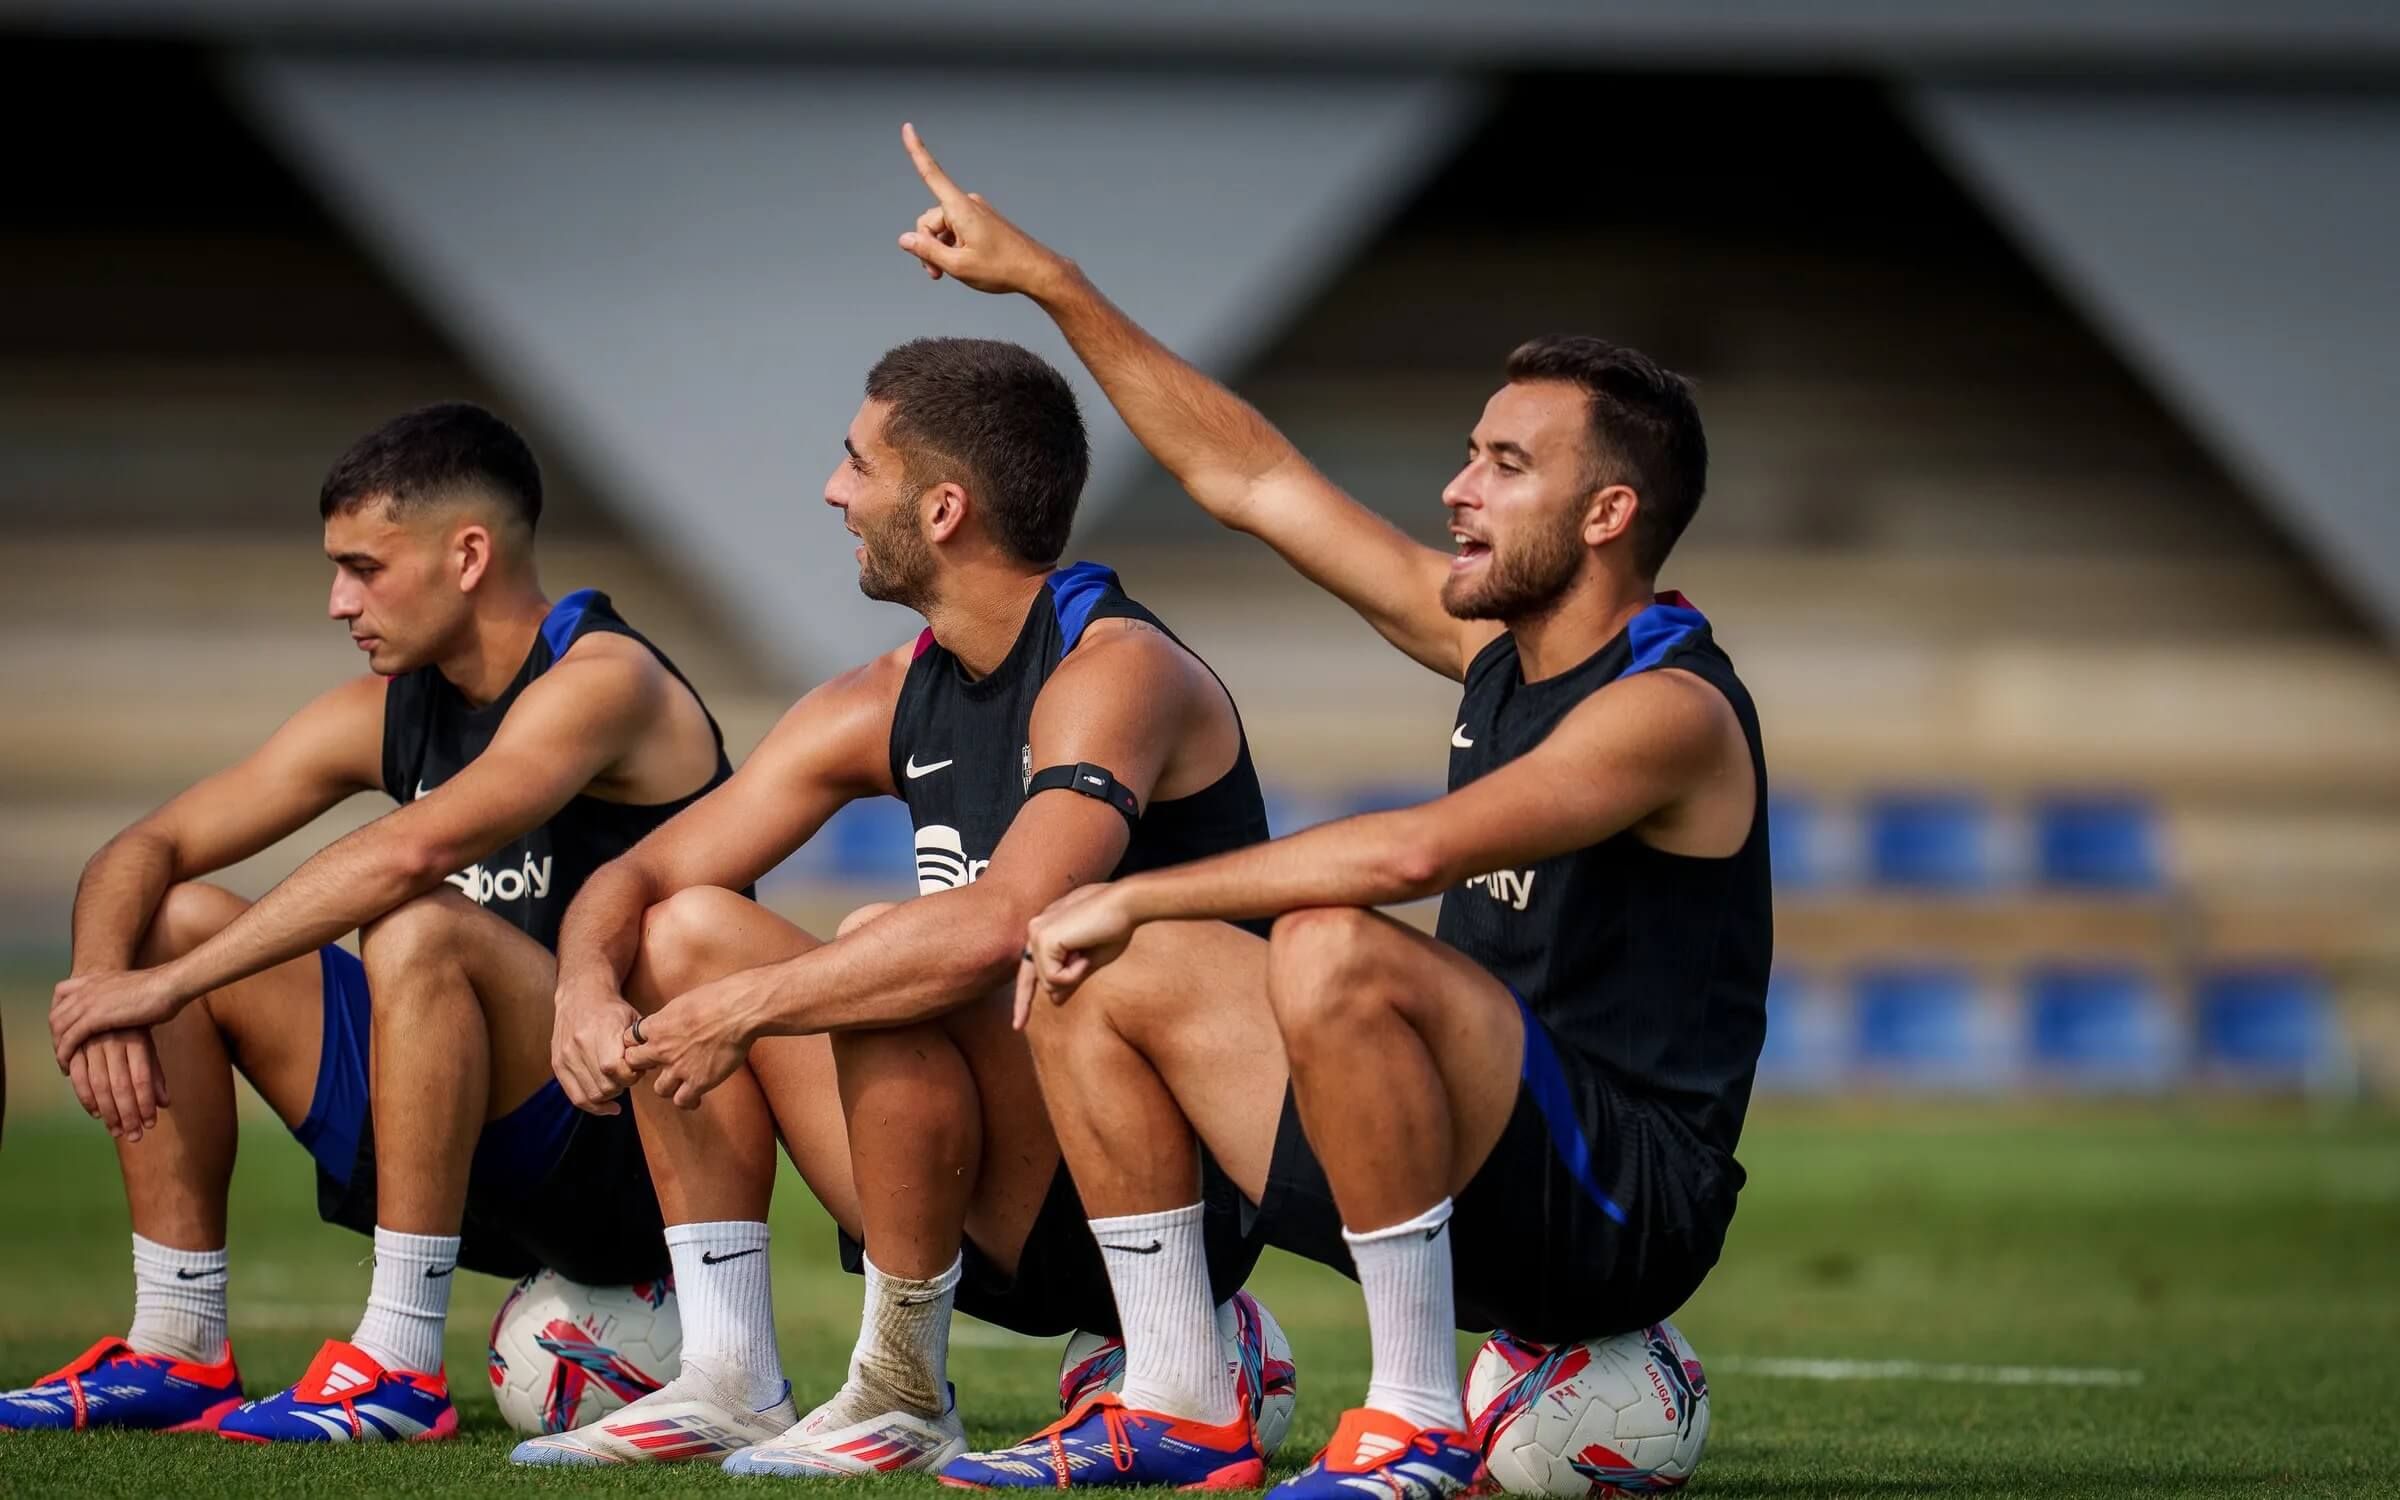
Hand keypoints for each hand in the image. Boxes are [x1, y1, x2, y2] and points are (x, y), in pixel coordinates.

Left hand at [52, 967, 182, 1064]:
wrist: (169, 985)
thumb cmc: (162, 988)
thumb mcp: (134, 990)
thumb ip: (122, 1000)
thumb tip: (128, 1014)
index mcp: (95, 980)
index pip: (62, 995)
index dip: (59, 1015)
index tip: (64, 1030)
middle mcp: (86, 989)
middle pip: (56, 1015)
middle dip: (56, 1036)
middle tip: (63, 1053)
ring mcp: (88, 1002)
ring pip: (58, 1028)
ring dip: (58, 1048)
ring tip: (64, 1063)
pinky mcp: (94, 1017)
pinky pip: (69, 1039)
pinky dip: (64, 1054)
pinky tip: (67, 1066)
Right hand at [67, 1029, 168, 1140]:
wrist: (108, 990)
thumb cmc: (134, 1023)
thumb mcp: (148, 1043)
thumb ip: (154, 1073)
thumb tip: (164, 1103)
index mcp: (136, 1039)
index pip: (141, 1078)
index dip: (144, 1103)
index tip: (150, 1124)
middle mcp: (113, 1041)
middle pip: (120, 1086)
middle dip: (128, 1115)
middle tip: (135, 1136)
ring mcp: (92, 1042)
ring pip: (99, 1084)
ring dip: (108, 1112)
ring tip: (117, 1131)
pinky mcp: (75, 1045)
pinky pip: (78, 1076)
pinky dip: (85, 1097)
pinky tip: (96, 1113)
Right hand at [551, 977, 641, 1116]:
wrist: (580, 996)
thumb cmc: (612, 1009)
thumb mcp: (633, 1020)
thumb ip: (642, 1044)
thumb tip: (655, 1066)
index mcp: (600, 1031)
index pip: (614, 1068)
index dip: (630, 1075)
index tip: (637, 1070)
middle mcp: (579, 1045)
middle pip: (604, 1085)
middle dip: (622, 1086)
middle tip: (628, 1076)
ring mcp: (565, 1056)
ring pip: (591, 1094)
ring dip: (609, 1095)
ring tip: (617, 1083)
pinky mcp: (557, 1065)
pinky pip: (575, 1096)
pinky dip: (594, 1107)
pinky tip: (609, 1106)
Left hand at [621, 973, 762, 1109]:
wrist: (738, 1011)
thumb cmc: (717, 998)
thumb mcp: (683, 1001)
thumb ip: (671, 1017)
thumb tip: (671, 1020)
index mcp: (656, 1026)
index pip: (629, 1039)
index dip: (638, 1043)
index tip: (648, 1044)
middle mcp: (661, 1049)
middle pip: (634, 1064)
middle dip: (644, 1064)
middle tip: (659, 1064)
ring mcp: (679, 1067)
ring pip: (659, 1089)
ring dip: (668, 1086)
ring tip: (680, 1083)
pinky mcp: (698, 1081)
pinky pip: (683, 1101)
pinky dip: (688, 1101)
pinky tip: (696, 1097)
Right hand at [896, 122, 1073, 296]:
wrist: (1036, 271)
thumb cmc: (1002, 268)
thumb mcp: (958, 265)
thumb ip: (926, 251)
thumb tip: (905, 239)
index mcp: (960, 208)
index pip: (931, 174)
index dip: (916, 151)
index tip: (908, 128)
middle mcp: (967, 204)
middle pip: (930, 220)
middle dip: (927, 245)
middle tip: (937, 273)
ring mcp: (975, 211)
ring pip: (942, 228)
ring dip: (940, 249)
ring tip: (950, 271)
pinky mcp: (981, 220)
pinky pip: (956, 229)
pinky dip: (952, 246)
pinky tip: (962, 262)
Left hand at [1013, 882, 1138, 1027]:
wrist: (1126, 903)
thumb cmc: (1115, 927)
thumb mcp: (1089, 960)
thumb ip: (1069, 977)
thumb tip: (1054, 1000)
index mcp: (1046, 929)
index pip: (1029, 971)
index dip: (1023, 999)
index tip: (1018, 1024)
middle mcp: (1036, 929)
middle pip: (1039, 980)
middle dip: (1067, 981)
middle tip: (1086, 961)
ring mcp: (1037, 932)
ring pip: (1047, 982)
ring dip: (1074, 975)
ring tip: (1089, 952)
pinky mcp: (1043, 938)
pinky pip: (1054, 978)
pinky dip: (1075, 973)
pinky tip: (1086, 954)